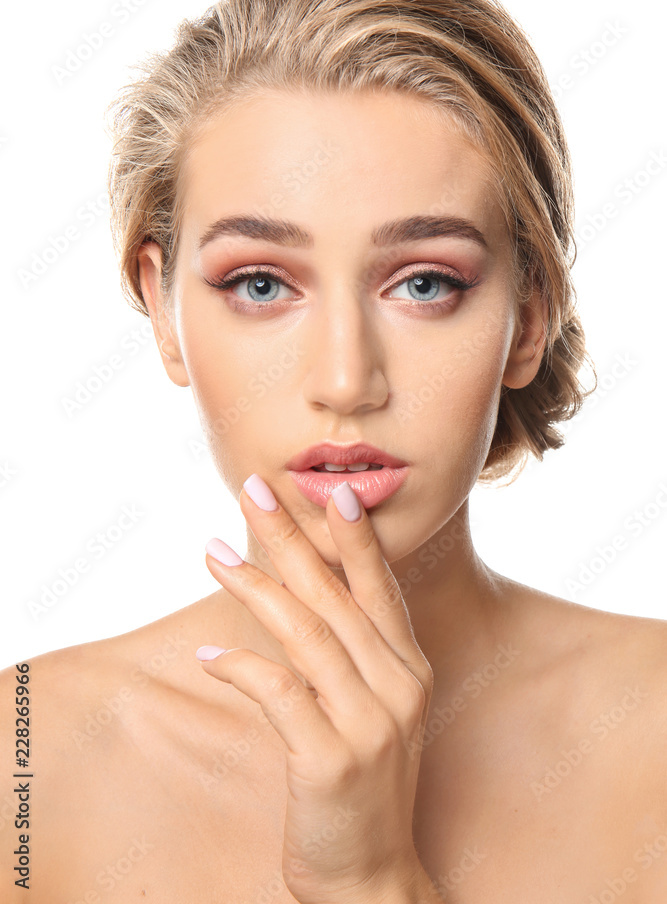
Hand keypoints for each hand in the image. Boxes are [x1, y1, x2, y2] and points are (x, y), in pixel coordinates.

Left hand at [196, 472, 436, 903]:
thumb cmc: (361, 785)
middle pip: (336, 595)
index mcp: (409, 670)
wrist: (370, 877)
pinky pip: (278, 693)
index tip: (332, 489)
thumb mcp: (371, 711)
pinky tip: (207, 654)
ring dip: (255, 586)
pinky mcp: (330, 759)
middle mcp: (397, 687)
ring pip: (305, 632)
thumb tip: (299, 597)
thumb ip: (348, 656)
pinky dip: (240, 667)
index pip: (379, 588)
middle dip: (293, 537)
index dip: (354, 537)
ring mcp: (369, 723)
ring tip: (212, 552)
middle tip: (255, 489)